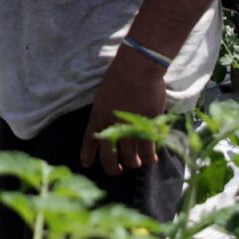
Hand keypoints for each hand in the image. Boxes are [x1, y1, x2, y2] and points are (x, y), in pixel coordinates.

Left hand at [79, 45, 168, 175]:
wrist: (137, 68)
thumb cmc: (120, 75)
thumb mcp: (104, 95)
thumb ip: (106, 112)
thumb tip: (111, 125)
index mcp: (97, 117)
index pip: (89, 142)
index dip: (87, 155)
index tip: (87, 164)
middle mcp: (111, 126)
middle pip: (109, 157)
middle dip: (113, 168)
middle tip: (119, 170)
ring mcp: (128, 128)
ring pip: (129, 157)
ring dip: (133, 163)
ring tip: (138, 163)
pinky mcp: (146, 127)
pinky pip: (147, 150)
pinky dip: (149, 157)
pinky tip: (152, 159)